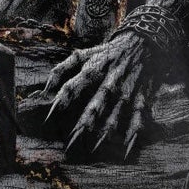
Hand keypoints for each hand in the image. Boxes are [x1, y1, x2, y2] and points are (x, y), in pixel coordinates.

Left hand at [41, 29, 149, 159]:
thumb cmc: (107, 52)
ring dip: (107, 129)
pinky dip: (134, 130)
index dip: (62, 100)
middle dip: (85, 120)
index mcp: (93, 69)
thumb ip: (63, 68)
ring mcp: (126, 88)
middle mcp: (109, 80)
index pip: (74, 85)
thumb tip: (45, 88)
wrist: (142, 41)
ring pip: (116, 110)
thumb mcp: (85, 53)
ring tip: (95, 147)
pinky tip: (127, 147)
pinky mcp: (141, 95)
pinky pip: (138, 114)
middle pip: (97, 102)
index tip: (49, 118)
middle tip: (72, 140)